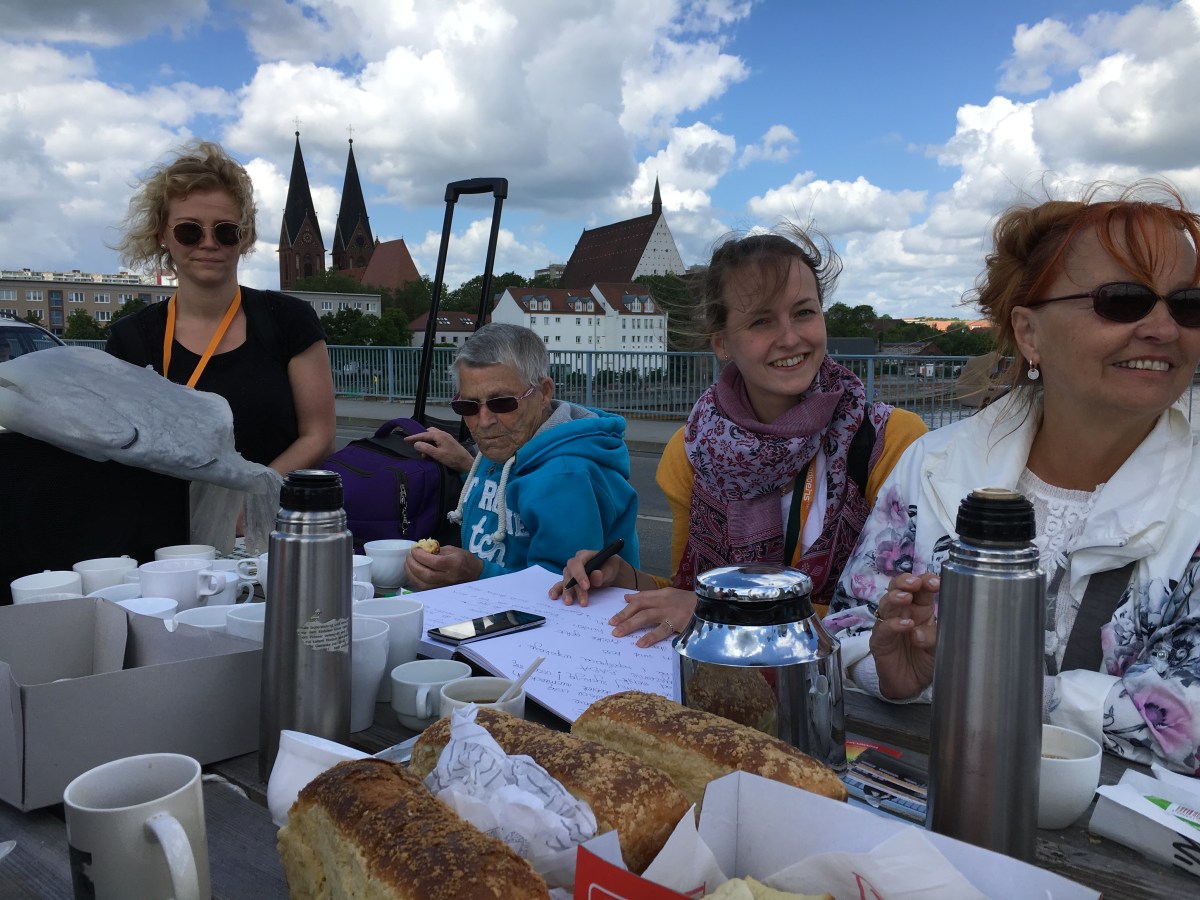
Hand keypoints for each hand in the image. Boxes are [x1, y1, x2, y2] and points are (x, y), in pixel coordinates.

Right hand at [404, 427, 473, 472]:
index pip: (423, 434)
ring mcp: (447, 438)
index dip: (414, 437)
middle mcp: (443, 434)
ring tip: (425, 454)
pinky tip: (432, 454)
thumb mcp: (437, 455)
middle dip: (421, 439)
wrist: (467, 463)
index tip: (405, 440)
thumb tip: (416, 444)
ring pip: (433, 437)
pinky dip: (432, 446)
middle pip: (428, 433)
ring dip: (427, 444)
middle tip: (416, 447)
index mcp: (439, 435)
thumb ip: (426, 448)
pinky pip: (437, 441)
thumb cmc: (453, 459)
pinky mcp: (449, 443)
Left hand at [404, 545, 482, 590]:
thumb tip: (422, 550)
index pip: (433, 562)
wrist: (476, 574)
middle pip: (425, 574)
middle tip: (408, 556)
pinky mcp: (439, 591)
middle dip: (413, 564)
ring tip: (408, 564)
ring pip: (422, 584)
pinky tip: (412, 573)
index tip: (414, 549)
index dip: (420, 555)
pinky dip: (415, 581)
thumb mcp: (453, 550)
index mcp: (453, 564)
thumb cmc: (465, 560)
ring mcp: (443, 586)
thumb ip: (437, 550)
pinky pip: (424, 588)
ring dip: (411, 574)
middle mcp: (448, 577)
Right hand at [548, 548, 633, 606]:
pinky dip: (557, 591)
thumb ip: (603, 573)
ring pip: (565, 581)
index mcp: (584, 555)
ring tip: (569, 603)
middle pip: (570, 574)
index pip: (577, 563)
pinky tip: (554, 597)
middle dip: (575, 589)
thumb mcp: (610, 568)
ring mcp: (571, 573)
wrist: (610, 573)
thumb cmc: (610, 567)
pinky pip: (560, 585)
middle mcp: (574, 563)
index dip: (580, 575)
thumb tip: (595, 575)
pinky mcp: (569, 582)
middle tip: (583, 602)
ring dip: (567, 592)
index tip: (586, 587)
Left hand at [609, 587, 696, 647]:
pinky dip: (650, 637)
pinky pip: (661, 630)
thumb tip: (628, 598)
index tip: (614, 616)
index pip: (641, 598)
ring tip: (618, 633)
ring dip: (630, 625)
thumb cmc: (692, 603)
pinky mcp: (678, 623)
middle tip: (611, 625)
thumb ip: (650, 597)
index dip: (626, 607)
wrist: (713, 606)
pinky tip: (640, 644)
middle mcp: (664, 601)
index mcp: (663, 594)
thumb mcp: (672, 595)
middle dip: (623, 615)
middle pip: (639, 606)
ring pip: (646, 617)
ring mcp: (670, 612)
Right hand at [869, 572, 938, 699]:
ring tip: (906, 598)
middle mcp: (903, 612)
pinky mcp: (879, 640)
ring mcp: (888, 624)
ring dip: (896, 597)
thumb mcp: (938, 649)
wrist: (909, 686)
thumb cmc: (924, 661)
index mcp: (920, 609)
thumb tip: (918, 632)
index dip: (925, 581)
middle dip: (905, 581)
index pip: (920, 588)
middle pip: (898, 588)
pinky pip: (883, 628)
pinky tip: (905, 625)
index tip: (935, 582)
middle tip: (914, 583)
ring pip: (886, 603)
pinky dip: (893, 625)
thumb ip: (933, 638)